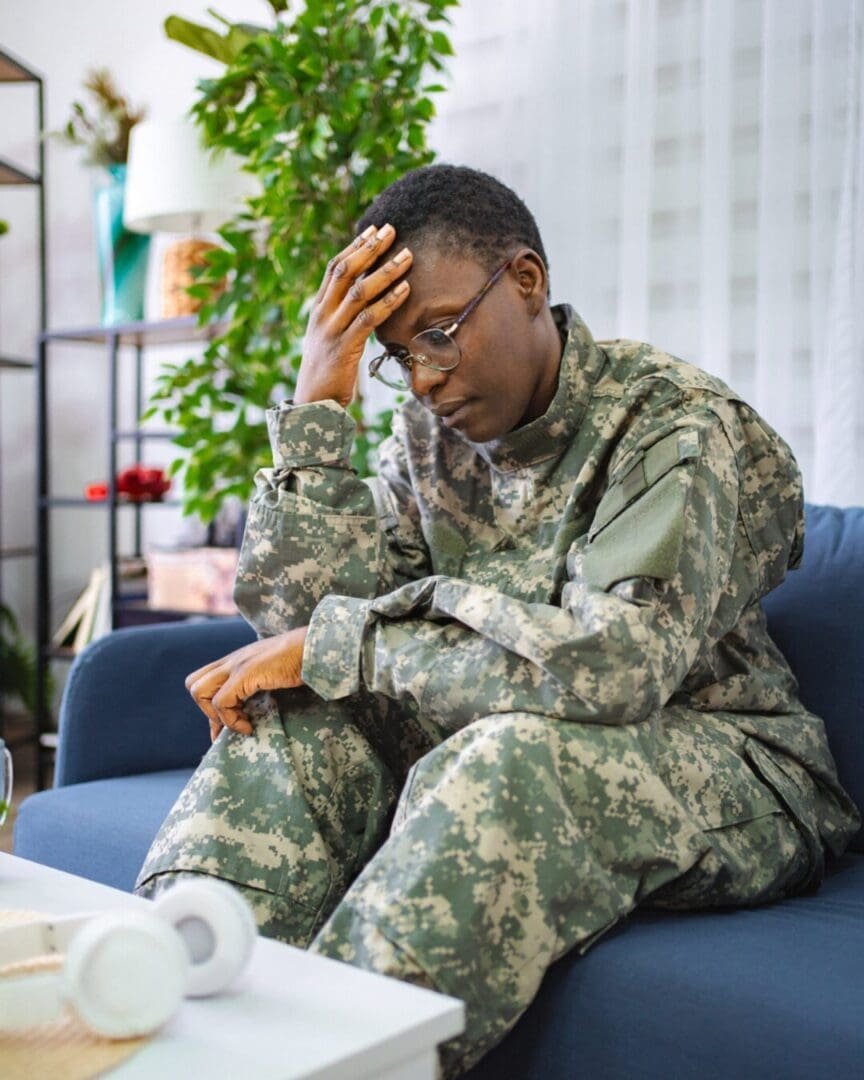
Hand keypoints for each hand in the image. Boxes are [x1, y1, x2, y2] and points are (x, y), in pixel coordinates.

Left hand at [185, 626, 308, 741]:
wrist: (315, 647)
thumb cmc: (302, 661)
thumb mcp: (273, 672)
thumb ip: (259, 683)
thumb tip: (250, 710)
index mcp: (237, 659)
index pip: (203, 680)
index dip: (209, 708)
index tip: (224, 729)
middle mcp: (231, 660)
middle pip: (193, 683)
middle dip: (206, 710)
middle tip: (232, 721)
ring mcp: (236, 665)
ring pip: (198, 692)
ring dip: (215, 715)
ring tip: (240, 722)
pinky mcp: (245, 674)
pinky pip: (221, 702)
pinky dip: (231, 720)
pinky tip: (249, 726)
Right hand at [294, 222, 413, 405]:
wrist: (312, 403)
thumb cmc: (327, 371)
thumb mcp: (331, 337)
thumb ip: (343, 316)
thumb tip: (365, 297)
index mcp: (319, 309)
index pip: (335, 268)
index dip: (355, 247)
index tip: (373, 230)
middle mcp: (323, 315)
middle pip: (345, 272)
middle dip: (369, 249)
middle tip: (391, 230)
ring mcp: (332, 330)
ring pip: (359, 292)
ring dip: (385, 272)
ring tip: (407, 256)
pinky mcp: (344, 348)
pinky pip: (368, 319)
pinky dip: (388, 302)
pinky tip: (405, 290)